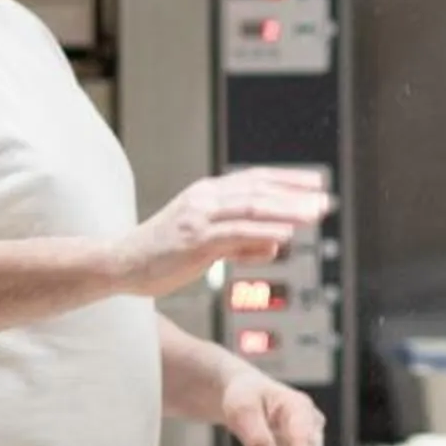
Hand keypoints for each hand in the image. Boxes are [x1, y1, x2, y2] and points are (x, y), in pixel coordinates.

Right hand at [113, 169, 331, 297]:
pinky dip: (263, 232)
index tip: (317, 184)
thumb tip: (276, 244)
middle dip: (297, 194)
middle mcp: (205, 198)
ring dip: (288, 210)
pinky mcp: (194, 240)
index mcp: (208, 194)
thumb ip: (242, 244)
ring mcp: (199, 218)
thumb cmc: (161, 256)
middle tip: (327, 199)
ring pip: (252, 207)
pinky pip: (235, 233)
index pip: (255, 180)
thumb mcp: (207, 247)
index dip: (288, 180)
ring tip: (316, 213)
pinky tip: (285, 235)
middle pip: (259, 189)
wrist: (119, 265)